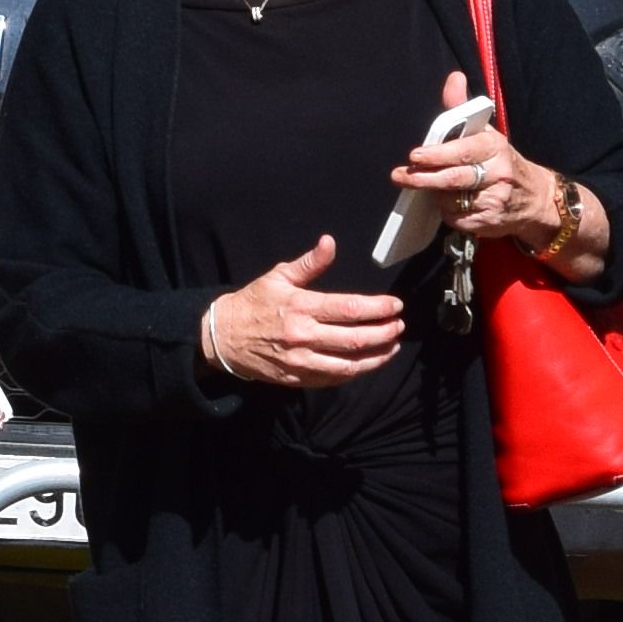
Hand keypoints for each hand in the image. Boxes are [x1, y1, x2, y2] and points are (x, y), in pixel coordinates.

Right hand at [201, 235, 400, 389]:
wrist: (222, 338)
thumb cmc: (253, 303)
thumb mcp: (278, 276)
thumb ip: (309, 263)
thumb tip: (330, 242)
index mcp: (301, 307)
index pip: (350, 309)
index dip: (379, 308)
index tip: (396, 306)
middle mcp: (303, 336)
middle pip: (355, 339)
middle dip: (384, 333)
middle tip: (399, 326)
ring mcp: (301, 361)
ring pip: (349, 365)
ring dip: (377, 357)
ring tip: (392, 347)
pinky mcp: (296, 379)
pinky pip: (333, 379)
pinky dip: (355, 372)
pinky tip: (368, 362)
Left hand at [397, 95, 585, 265]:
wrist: (534, 198)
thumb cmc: (501, 161)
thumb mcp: (486, 132)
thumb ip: (462, 108)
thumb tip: (453, 78)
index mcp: (495, 147)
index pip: (463, 151)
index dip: (437, 154)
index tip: (415, 155)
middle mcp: (498, 173)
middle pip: (454, 178)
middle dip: (425, 178)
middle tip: (402, 176)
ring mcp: (496, 200)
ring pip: (452, 200)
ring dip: (436, 196)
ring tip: (431, 188)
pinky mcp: (490, 222)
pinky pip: (458, 219)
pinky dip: (448, 213)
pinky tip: (450, 205)